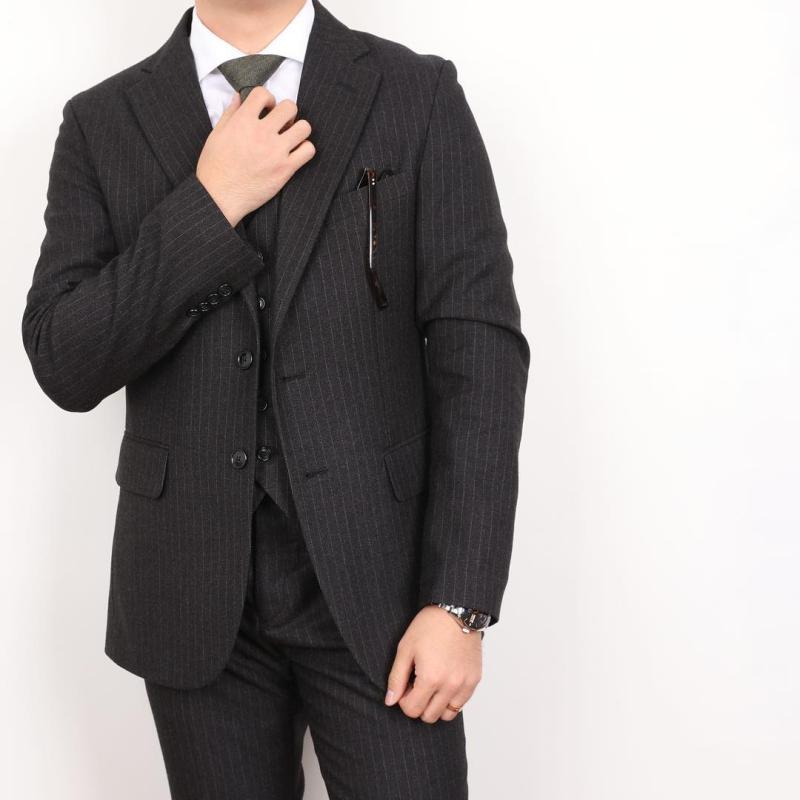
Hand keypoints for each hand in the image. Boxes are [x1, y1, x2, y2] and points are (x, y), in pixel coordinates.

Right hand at [196, 86, 314, 226]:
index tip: (266, 109)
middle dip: (286, 113)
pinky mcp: (285, 169)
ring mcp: (276, 151)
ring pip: (304, 127)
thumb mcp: (216, 135)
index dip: (268, 99)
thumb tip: (239, 97)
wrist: (219, 196)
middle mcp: (261, 133)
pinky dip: (305, 149)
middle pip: (289, 107)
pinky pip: (308, 150)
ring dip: (299, 130)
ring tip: (290, 138)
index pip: (264, 93)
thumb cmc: (214, 167)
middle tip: (281, 124)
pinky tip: (295, 153)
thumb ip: (230, 113)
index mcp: (243, 121)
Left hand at [384, 605, 482, 722]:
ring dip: (436, 705)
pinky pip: (461, 703)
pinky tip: (444, 682)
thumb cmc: (429, 626)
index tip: (405, 686)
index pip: (412, 710)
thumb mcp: (405, 648)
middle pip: (429, 716)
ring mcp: (465, 684)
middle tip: (417, 685)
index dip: (403, 700)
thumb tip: (390, 701)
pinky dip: (451, 699)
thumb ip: (396, 678)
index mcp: (430, 678)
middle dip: (419, 705)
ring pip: (447, 714)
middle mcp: (450, 685)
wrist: (456, 610)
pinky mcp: (475, 679)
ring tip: (432, 685)